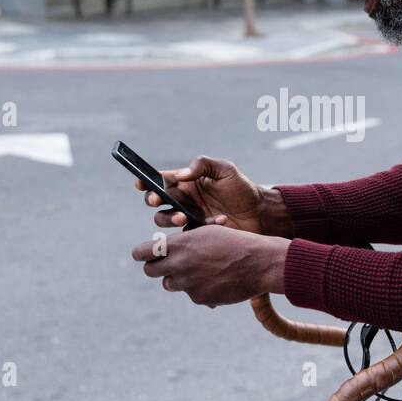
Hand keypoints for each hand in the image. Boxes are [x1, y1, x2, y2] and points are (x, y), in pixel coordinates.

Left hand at [131, 225, 288, 306]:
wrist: (259, 263)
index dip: (142, 252)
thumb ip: (183, 241)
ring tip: (197, 269)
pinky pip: (191, 293)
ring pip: (170, 284)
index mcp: (179, 244)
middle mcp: (179, 265)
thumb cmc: (235, 241)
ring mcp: (188, 284)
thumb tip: (166, 247)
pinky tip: (215, 279)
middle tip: (167, 263)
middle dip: (156, 266)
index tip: (145, 253)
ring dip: (178, 278)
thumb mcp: (207, 231)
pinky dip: (198, 288)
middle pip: (150, 271)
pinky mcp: (200, 298)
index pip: (142, 252)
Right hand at [134, 155, 290, 235]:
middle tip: (157, 200)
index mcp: (188, 182)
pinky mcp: (198, 234)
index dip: (147, 181)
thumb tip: (181, 175)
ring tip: (182, 216)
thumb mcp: (226, 170)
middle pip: (158, 202)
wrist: (261, 214)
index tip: (140, 183)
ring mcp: (190, 218)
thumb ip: (203, 165)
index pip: (161, 180)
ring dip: (169, 217)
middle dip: (154, 201)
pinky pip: (187, 234)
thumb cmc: (243, 189)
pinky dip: (201, 227)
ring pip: (165, 219)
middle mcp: (185, 200)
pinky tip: (220, 220)